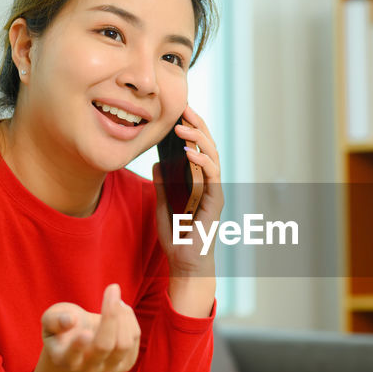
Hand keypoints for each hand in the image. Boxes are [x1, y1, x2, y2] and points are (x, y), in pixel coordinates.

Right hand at [40, 284, 139, 371]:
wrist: (82, 336)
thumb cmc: (64, 325)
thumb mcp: (51, 319)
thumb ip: (54, 320)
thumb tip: (69, 320)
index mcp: (64, 360)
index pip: (71, 357)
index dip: (78, 346)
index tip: (85, 332)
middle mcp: (87, 370)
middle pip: (104, 346)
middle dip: (110, 316)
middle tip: (112, 287)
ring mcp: (109, 369)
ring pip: (123, 344)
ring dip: (123, 315)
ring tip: (114, 296)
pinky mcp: (126, 363)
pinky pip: (134, 338)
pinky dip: (129, 318)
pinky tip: (121, 308)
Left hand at [152, 108, 219, 317]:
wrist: (185, 262)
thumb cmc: (176, 237)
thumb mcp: (162, 205)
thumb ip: (162, 184)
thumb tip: (157, 163)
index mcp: (198, 181)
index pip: (198, 149)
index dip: (191, 129)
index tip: (179, 113)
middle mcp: (209, 183)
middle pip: (208, 146)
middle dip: (197, 125)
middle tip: (184, 109)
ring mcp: (214, 190)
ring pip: (212, 156)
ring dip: (198, 139)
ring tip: (182, 127)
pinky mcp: (215, 201)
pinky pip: (212, 175)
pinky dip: (202, 161)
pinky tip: (189, 151)